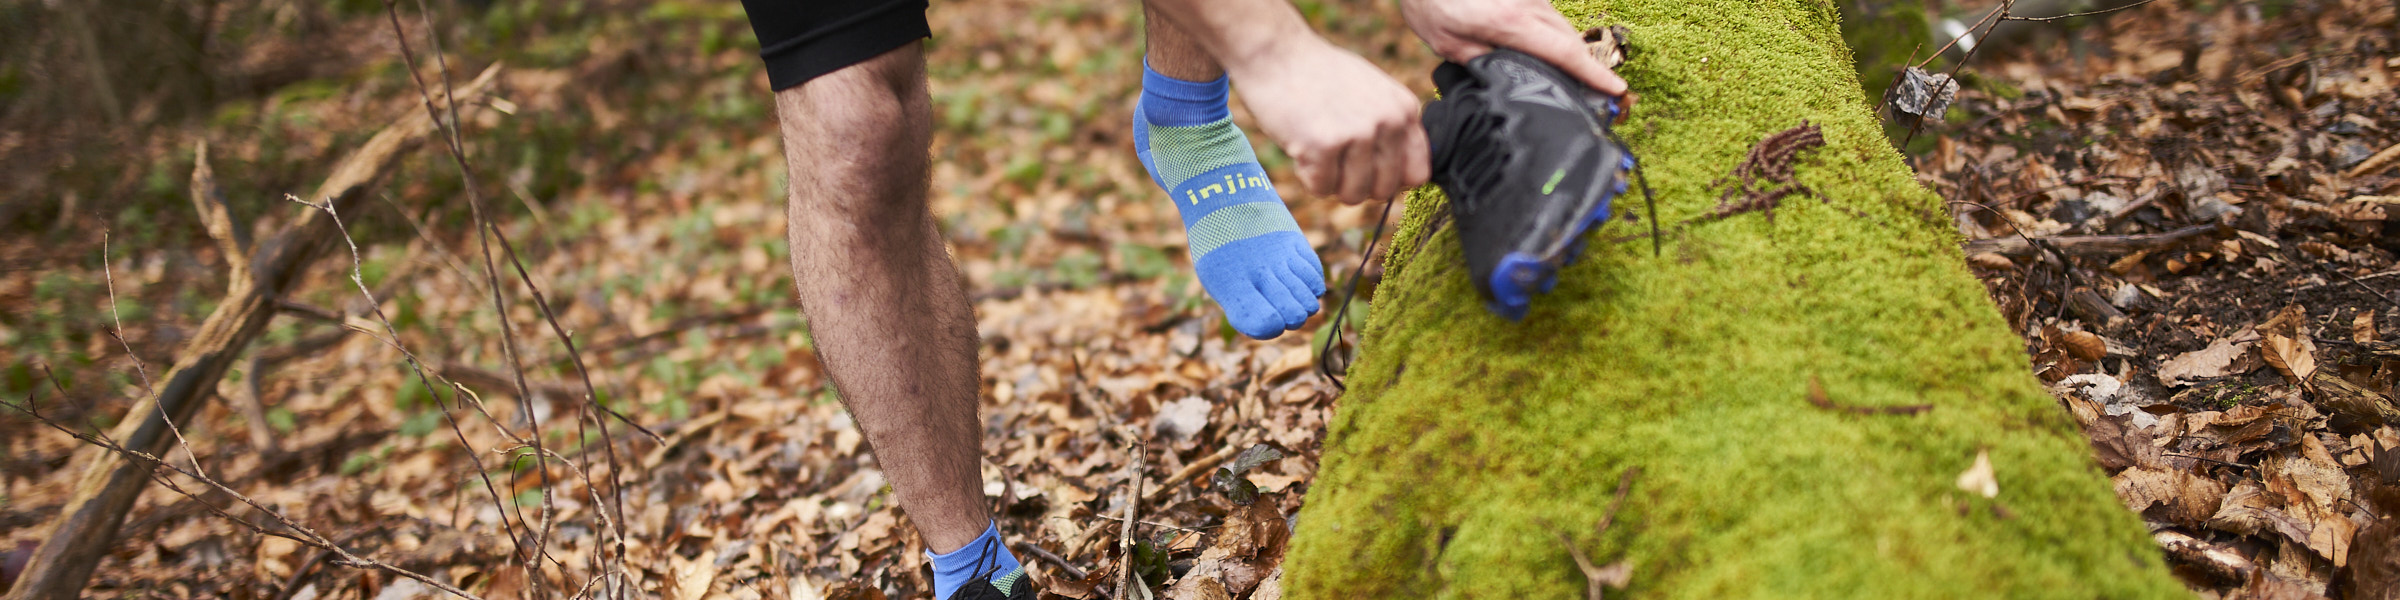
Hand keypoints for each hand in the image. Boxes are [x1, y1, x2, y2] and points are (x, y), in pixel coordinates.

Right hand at [1225, 37, 1428, 203]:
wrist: (1277, 53)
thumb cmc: (1320, 75)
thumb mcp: (1373, 92)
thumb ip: (1392, 128)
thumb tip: (1407, 177)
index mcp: (1404, 109)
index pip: (1417, 173)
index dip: (1390, 179)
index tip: (1369, 170)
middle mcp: (1388, 121)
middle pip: (1384, 190)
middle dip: (1357, 184)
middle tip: (1335, 161)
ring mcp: (1357, 133)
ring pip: (1353, 195)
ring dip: (1331, 182)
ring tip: (1317, 151)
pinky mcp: (1324, 145)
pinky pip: (1321, 188)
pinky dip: (1307, 175)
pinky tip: (1300, 146)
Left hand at [1399, 0, 1626, 95]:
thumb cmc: (1429, 1)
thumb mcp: (1445, 41)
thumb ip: (1479, 60)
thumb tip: (1505, 76)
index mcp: (1510, 23)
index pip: (1564, 52)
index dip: (1593, 73)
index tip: (1615, 88)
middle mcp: (1528, 5)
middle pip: (1569, 39)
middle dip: (1585, 67)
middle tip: (1596, 95)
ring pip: (1559, 26)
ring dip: (1567, 50)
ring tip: (1572, 79)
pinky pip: (1547, 14)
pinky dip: (1551, 34)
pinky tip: (1542, 50)